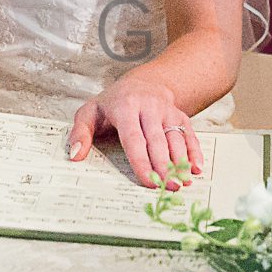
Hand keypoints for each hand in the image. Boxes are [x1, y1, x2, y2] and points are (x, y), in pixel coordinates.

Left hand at [69, 75, 204, 189]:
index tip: (147, 180)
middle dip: (164, 166)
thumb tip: (75, 155)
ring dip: (181, 161)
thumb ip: (80, 132)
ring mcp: (166, 110)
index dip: (141, 161)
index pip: (134, 138)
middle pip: (158, 140)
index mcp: (125, 106)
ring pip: (176, 137)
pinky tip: (196, 167)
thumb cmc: (113, 103)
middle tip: (169, 187)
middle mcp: (149, 107)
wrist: (143, 83)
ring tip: (183, 182)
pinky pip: (189, 133)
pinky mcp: (180, 115)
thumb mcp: (90, 112)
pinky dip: (194, 150)